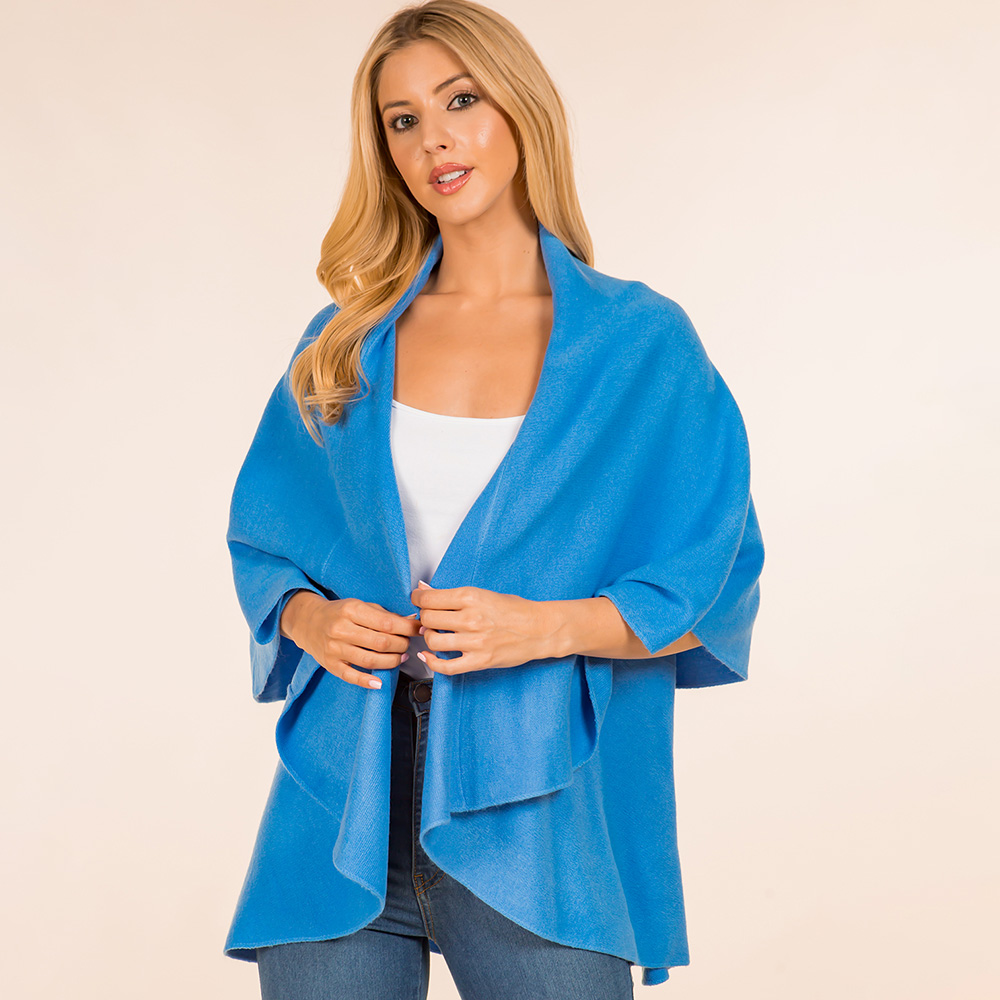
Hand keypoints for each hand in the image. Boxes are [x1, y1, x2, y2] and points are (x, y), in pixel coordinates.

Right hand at [281, 591, 421, 688]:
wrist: (307, 622)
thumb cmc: (339, 613)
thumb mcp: (359, 605)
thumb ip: (384, 614)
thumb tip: (411, 622)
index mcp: (351, 610)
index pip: (386, 622)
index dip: (407, 628)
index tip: (419, 629)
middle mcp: (341, 629)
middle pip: (381, 642)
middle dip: (401, 645)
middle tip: (408, 644)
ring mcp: (334, 649)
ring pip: (370, 660)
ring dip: (391, 661)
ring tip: (400, 657)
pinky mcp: (330, 664)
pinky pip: (351, 676)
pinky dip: (367, 681)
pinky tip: (379, 682)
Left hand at [408, 581, 556, 674]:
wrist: (540, 629)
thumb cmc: (515, 610)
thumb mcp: (484, 593)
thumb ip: (452, 595)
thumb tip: (424, 590)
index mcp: (471, 597)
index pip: (429, 599)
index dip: (418, 600)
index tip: (418, 600)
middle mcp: (470, 619)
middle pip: (427, 619)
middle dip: (423, 618)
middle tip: (429, 618)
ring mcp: (474, 642)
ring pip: (433, 641)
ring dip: (429, 638)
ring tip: (435, 634)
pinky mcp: (479, 661)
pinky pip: (446, 666)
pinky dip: (432, 662)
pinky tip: (430, 656)